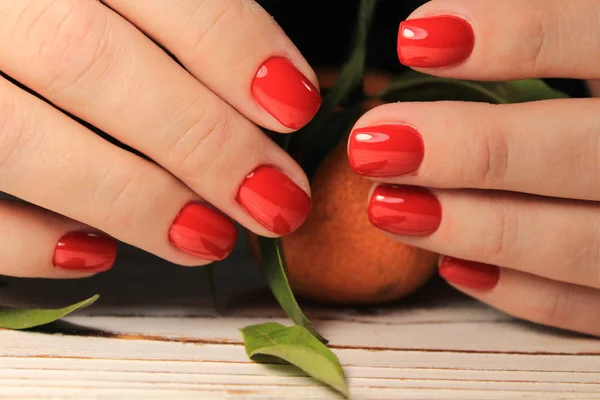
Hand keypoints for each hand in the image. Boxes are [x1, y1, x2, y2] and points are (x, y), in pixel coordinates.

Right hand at [0, 0, 318, 277]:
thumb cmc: (44, 6)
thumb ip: (167, 13)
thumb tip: (260, 89)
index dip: (235, 46)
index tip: (295, 104)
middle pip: (92, 63)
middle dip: (203, 142)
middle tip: (277, 200)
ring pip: (18, 138)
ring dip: (130, 198)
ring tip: (209, 238)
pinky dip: (19, 238)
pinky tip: (91, 254)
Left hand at [347, 0, 599, 335]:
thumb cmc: (599, 99)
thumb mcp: (591, 44)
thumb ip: (547, 32)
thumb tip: (435, 27)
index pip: (599, 32)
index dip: (515, 31)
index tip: (414, 39)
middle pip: (582, 152)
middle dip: (473, 150)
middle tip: (373, 145)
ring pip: (579, 242)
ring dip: (476, 229)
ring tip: (387, 208)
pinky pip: (588, 305)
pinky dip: (520, 293)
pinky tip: (451, 268)